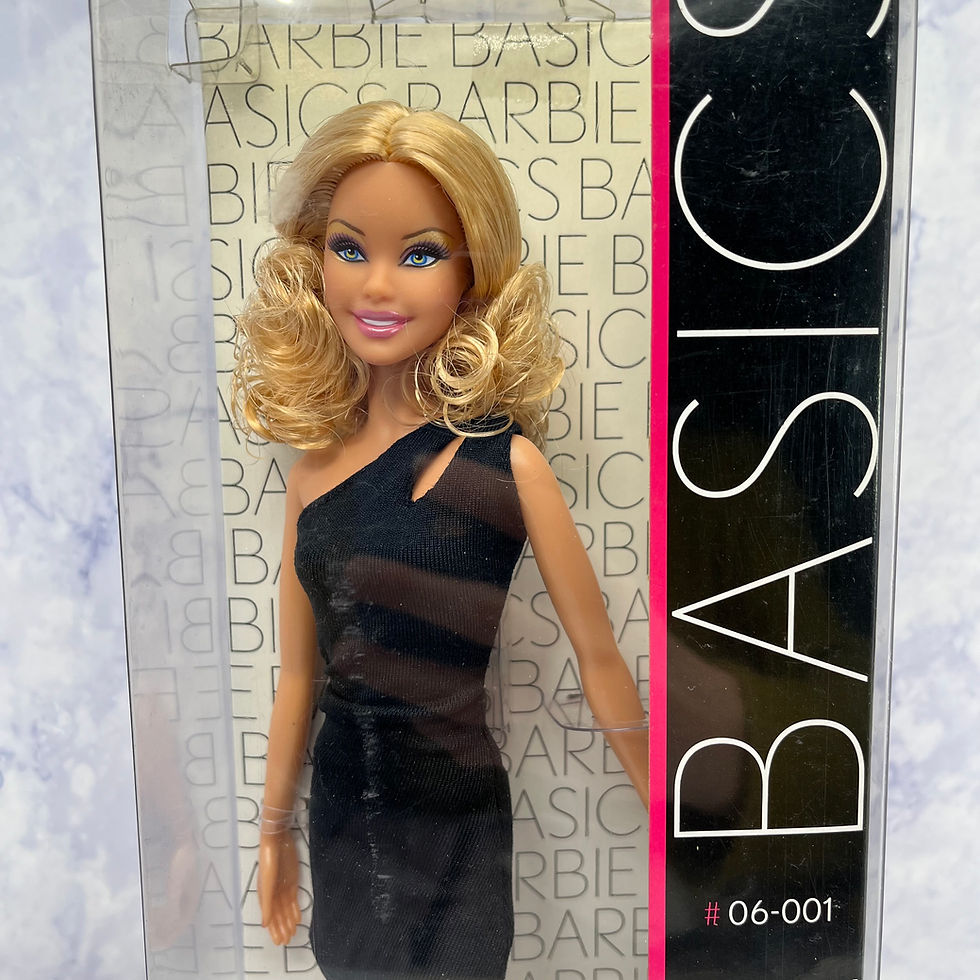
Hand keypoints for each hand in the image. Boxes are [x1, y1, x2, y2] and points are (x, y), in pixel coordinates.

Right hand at [258, 830, 300, 944]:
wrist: (277, 844)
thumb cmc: (268, 863)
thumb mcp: (266, 886)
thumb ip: (266, 905)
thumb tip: (265, 924)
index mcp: (265, 897)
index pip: (270, 918)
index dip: (274, 931)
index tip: (278, 943)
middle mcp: (274, 895)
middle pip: (278, 916)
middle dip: (282, 928)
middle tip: (287, 942)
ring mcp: (283, 889)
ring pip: (287, 910)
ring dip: (289, 922)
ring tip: (293, 933)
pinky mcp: (292, 882)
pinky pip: (294, 900)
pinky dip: (295, 910)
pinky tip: (298, 918)